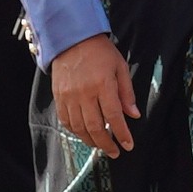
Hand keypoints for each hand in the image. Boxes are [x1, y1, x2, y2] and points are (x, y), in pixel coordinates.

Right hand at [49, 38, 135, 156]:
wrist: (71, 39)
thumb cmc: (100, 52)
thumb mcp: (120, 67)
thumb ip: (127, 93)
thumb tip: (133, 115)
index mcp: (103, 84)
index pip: (114, 116)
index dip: (122, 134)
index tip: (128, 145)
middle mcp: (84, 93)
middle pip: (95, 127)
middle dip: (106, 144)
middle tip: (114, 152)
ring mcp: (69, 96)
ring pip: (79, 127)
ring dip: (91, 140)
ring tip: (101, 145)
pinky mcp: (58, 97)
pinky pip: (66, 121)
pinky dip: (75, 131)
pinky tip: (84, 134)